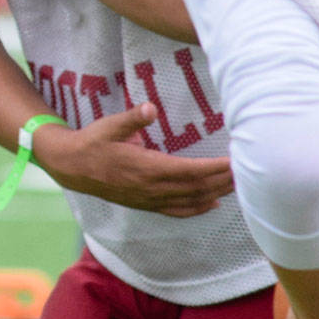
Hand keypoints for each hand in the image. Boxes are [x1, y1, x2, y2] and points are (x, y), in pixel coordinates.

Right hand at [31, 104, 233, 217]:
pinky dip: (198, 209)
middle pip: (197, 188)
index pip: (190, 171)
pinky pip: (177, 211)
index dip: (215, 169)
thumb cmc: (92, 142)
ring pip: (191, 201)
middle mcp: (151, 188)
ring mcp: (149, 199)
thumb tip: (151, 107)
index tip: (235, 162)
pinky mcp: (146, 204)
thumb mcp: (110, 125)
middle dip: (223, 180)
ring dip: (216, 193)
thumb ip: (133, 118)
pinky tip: (212, 204)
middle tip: (248, 171)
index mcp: (146, 168)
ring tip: (237, 184)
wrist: (71, 167)